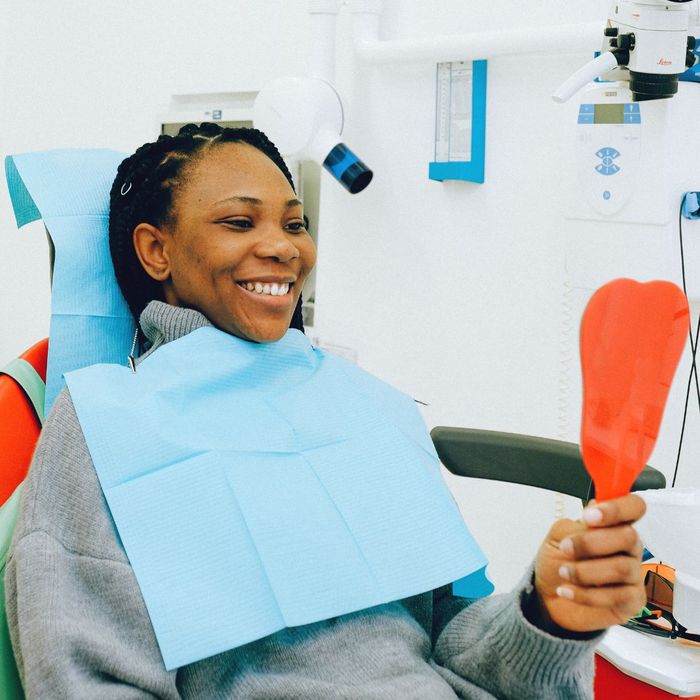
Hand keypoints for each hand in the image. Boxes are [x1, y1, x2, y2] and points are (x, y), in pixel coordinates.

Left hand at [528, 494, 646, 633]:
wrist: (548, 597)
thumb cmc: (557, 561)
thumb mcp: (558, 536)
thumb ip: (577, 525)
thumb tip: (594, 513)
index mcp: (613, 525)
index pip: (633, 507)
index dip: (616, 508)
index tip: (589, 517)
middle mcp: (628, 547)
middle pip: (629, 536)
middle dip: (591, 543)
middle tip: (566, 548)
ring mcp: (633, 575)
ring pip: (622, 568)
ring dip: (585, 571)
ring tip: (564, 572)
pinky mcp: (632, 601)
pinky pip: (618, 596)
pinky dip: (586, 594)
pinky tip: (568, 590)